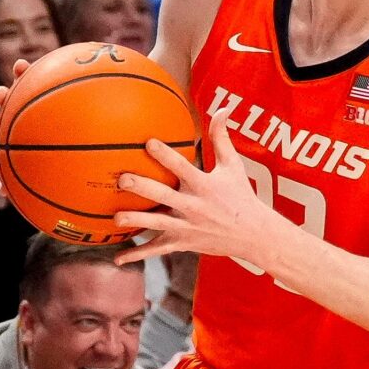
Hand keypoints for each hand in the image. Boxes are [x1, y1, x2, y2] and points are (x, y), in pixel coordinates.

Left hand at [114, 117, 282, 266]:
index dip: (165, 155)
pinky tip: (118, 259)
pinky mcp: (183, 242)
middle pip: (164, 196)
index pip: (182, 168)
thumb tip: (220, 110)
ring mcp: (186, 227)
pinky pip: (157, 250)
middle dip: (143, 188)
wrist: (253, 234)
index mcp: (204, 186)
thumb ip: (222, 138)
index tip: (147, 143)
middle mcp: (193, 207)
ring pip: (157, 224)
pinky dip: (138, 255)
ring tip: (116, 218)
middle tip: (122, 180)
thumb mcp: (233, 166)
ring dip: (136, 222)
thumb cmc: (241, 196)